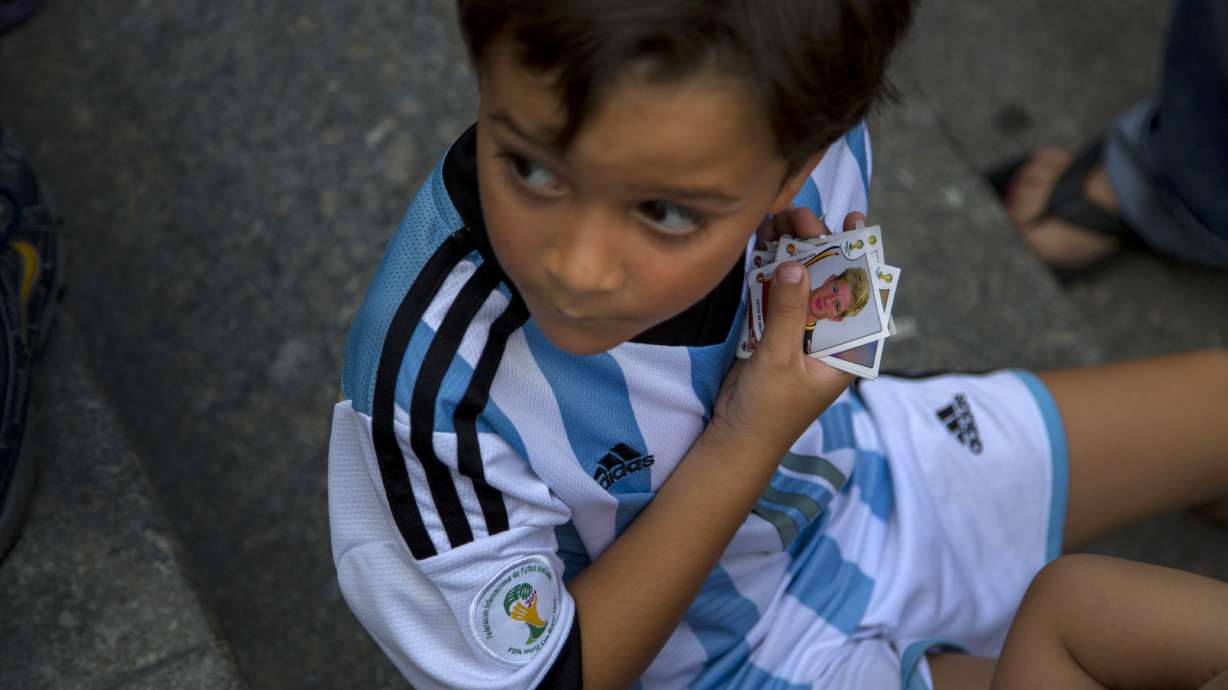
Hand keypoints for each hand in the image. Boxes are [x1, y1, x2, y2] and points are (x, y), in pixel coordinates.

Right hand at [713, 209, 863, 449]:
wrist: (735, 439)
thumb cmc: (769, 411)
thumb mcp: (780, 361)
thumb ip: (788, 314)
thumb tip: (796, 267)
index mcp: (847, 351)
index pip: (864, 296)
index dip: (862, 256)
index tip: (855, 221)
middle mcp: (829, 338)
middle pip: (829, 282)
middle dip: (816, 246)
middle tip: (800, 216)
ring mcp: (802, 333)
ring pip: (802, 284)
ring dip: (791, 252)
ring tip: (779, 218)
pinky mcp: (775, 333)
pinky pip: (778, 295)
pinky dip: (770, 270)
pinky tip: (764, 240)